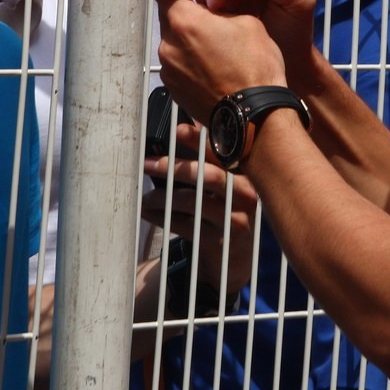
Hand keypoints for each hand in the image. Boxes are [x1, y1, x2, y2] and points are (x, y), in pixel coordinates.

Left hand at [142, 123, 256, 290]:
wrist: (233, 263)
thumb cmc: (224, 215)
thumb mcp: (224, 189)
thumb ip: (211, 162)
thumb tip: (191, 125)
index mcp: (246, 177)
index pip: (225, 154)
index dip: (202, 141)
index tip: (179, 129)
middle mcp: (245, 197)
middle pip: (209, 176)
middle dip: (175, 167)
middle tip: (148, 163)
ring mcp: (233, 221)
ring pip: (191, 202)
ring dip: (162, 197)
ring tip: (144, 197)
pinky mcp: (217, 242)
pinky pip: (183, 225)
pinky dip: (162, 217)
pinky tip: (148, 212)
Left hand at [154, 0, 317, 118]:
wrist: (255, 117)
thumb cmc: (256, 70)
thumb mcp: (249, 20)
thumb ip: (225, 3)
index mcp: (185, 21)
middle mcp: (169, 44)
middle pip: (170, 15)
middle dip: (188, 13)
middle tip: (213, 16)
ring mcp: (169, 70)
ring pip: (174, 41)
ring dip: (190, 39)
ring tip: (219, 48)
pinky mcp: (173, 89)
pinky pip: (178, 64)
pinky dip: (192, 61)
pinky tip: (216, 67)